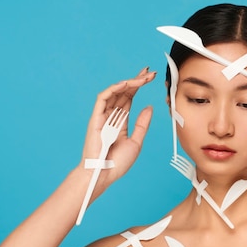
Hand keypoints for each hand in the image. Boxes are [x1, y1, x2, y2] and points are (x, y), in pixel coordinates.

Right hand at [80, 67, 155, 185]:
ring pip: (115, 93)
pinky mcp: (96, 118)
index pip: (130, 98)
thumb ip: (142, 124)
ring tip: (142, 77)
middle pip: (124, 93)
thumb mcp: (136, 141)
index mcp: (121, 121)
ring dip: (129, 83)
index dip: (139, 86)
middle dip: (137, 81)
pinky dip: (113, 89)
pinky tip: (126, 84)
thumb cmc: (118, 162)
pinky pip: (103, 98)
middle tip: (150, 72)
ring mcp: (103, 116)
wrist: (104, 174)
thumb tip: (149, 107)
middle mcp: (112, 116)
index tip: (150, 77)